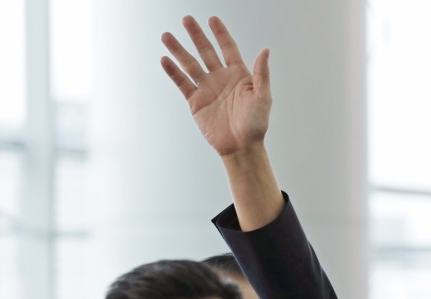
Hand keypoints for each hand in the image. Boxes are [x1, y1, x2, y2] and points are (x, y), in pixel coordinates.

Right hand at [160, 16, 270, 157]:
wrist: (241, 146)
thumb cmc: (256, 124)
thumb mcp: (263, 97)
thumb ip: (262, 73)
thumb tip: (265, 50)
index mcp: (238, 75)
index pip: (228, 48)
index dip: (220, 33)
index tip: (212, 19)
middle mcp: (221, 78)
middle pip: (206, 51)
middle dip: (196, 36)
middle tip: (187, 19)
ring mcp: (207, 89)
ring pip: (190, 64)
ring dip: (178, 50)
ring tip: (167, 36)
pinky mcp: (196, 101)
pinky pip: (183, 83)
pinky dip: (174, 72)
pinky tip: (165, 60)